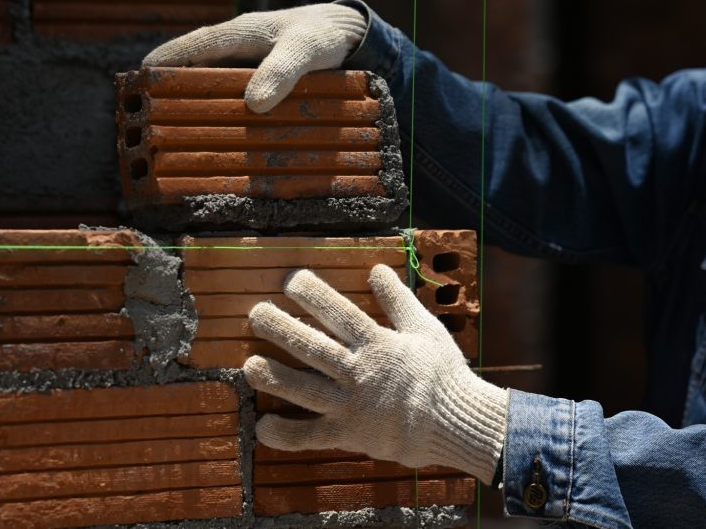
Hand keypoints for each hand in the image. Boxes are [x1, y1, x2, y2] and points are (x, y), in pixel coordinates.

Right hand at [142, 3, 366, 112]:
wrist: (346, 34)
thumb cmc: (322, 36)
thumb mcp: (305, 51)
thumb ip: (282, 73)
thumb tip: (254, 104)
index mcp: (239, 33)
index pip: (192, 46)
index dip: (165, 61)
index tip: (140, 77)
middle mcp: (235, 48)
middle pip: (192, 67)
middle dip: (169, 86)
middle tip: (146, 113)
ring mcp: (243, 65)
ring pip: (208, 83)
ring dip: (192, 101)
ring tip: (170, 129)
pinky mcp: (255, 81)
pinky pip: (229, 95)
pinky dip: (218, 110)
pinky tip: (214, 133)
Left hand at [243, 264, 506, 483]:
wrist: (457, 424)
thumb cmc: (443, 374)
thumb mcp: (425, 330)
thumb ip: (398, 300)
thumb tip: (377, 269)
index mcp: (378, 344)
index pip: (339, 313)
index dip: (313, 294)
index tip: (290, 280)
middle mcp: (360, 373)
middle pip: (313, 347)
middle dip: (281, 329)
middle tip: (255, 314)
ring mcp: (352, 406)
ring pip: (305, 389)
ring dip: (275, 376)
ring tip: (248, 364)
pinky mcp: (349, 434)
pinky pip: (312, 436)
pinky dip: (287, 434)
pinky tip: (262, 426)